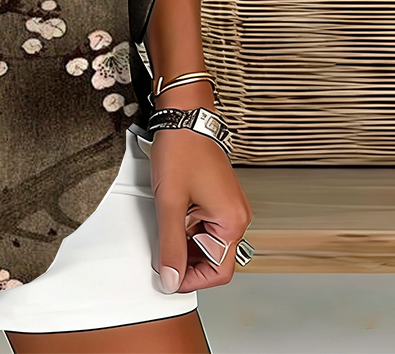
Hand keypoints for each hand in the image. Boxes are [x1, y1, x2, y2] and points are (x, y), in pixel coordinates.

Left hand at [149, 126, 252, 293]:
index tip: (167, 279)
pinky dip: (186, 227)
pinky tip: (169, 216)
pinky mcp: (216, 196)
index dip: (191, 279)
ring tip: (161, 230)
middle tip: (159, 255)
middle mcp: (235, 215)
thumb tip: (170, 277)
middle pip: (213, 257)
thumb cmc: (181, 149)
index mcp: (232, 221)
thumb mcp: (170, 202)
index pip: (218, 271)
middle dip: (185, 260)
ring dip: (184, 242)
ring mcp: (227, 205)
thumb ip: (170, 245)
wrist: (183, 116)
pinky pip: (203, 223)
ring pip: (206, 240)